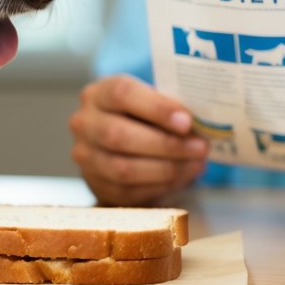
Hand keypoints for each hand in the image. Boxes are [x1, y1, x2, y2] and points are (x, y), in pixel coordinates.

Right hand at [69, 74, 208, 205]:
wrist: (116, 143)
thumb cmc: (140, 116)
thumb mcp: (149, 101)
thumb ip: (167, 107)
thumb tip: (199, 122)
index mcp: (98, 93)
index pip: (123, 94)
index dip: (157, 108)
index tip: (187, 121)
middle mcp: (84, 123)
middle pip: (119, 135)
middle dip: (166, 144)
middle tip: (200, 147)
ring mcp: (85, 156)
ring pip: (123, 168)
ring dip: (167, 168)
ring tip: (196, 164)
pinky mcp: (95, 184)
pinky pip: (128, 191)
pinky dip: (160, 185)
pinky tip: (181, 177)